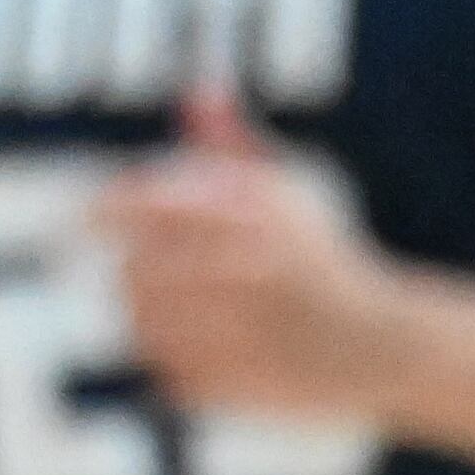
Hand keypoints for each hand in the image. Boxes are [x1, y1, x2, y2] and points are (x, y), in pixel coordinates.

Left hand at [98, 91, 408, 424]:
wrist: (382, 347)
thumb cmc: (323, 261)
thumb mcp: (290, 193)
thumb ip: (232, 145)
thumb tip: (198, 89)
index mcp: (252, 218)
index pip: (143, 207)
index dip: (105, 211)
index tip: (91, 216)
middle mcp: (246, 272)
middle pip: (133, 269)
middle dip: (131, 266)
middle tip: (141, 267)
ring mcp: (241, 335)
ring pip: (142, 324)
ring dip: (145, 314)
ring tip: (173, 307)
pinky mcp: (238, 385)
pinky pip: (165, 370)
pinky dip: (171, 359)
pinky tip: (201, 347)